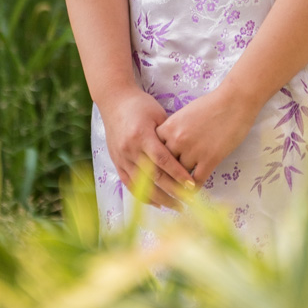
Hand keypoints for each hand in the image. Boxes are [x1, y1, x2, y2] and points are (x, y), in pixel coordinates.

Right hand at [98, 87, 195, 209]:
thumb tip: (185, 155)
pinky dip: (144, 196)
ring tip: (177, 207)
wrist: (114, 101)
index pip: (163, 160)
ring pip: (141, 185)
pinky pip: (130, 185)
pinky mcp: (116, 163)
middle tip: (190, 202)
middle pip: (153, 177)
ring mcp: (121, 158)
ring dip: (160, 199)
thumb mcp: (157, 114)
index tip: (192, 185)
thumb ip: (168, 135)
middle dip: (172, 192)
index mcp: (142, 135)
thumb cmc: (140, 105)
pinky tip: (158, 203)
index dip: (178, 174)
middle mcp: (130, 150)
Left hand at [155, 84, 258, 186]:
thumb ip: (174, 129)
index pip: (154, 150)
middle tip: (164, 186)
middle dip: (165, 175)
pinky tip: (193, 192)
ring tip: (177, 192)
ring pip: (179, 176)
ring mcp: (193, 151)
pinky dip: (194, 189)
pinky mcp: (210, 160)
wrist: (235, 101)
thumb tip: (169, 144)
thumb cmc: (212, 104)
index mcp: (170, 127)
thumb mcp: (186, 113)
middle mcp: (177, 140)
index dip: (155, 160)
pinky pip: (196, 181)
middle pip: (164, 165)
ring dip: (179, 184)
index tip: (156, 168)